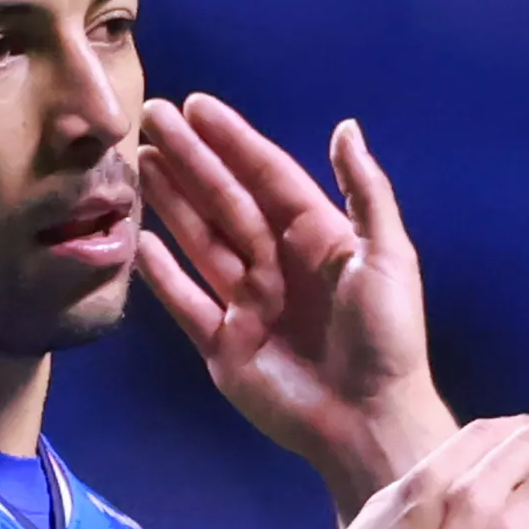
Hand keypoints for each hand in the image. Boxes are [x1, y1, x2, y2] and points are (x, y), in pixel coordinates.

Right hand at [139, 97, 452, 516]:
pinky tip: (140, 239)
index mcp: (318, 238)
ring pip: (201, 240)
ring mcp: (248, 304)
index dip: (232, 141)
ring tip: (141, 162)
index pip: (266, 176)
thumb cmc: (385, 338)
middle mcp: (278, 263)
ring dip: (172, 201)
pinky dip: (163, 273)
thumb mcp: (388, 257)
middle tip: (153, 118)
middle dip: (191, 159)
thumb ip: (365, 192)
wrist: (368, 422)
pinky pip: (186, 301)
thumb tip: (344, 127)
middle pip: (225, 200)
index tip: (196, 107)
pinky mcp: (224, 346)